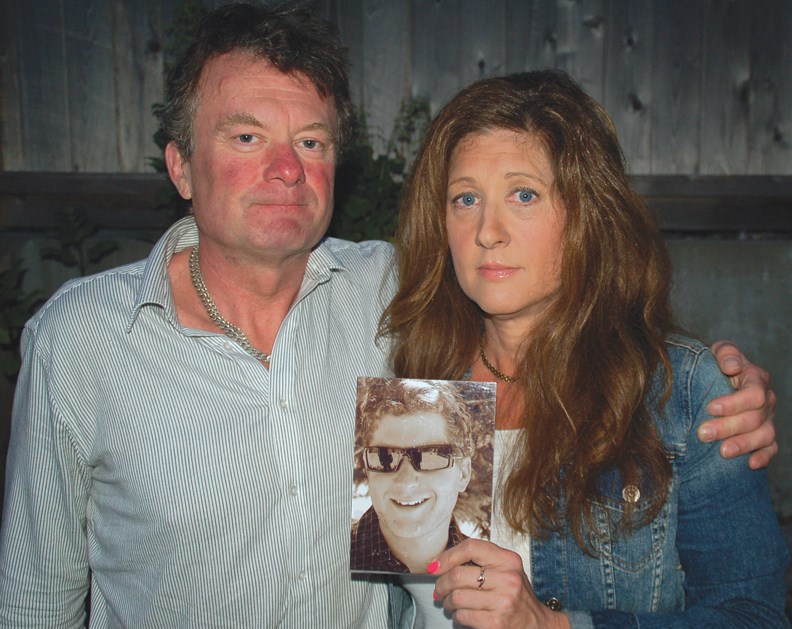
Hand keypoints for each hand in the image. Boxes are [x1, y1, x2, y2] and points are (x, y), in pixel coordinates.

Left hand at [429, 539, 569, 628]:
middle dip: (441, 584)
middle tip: (439, 590)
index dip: (447, 556)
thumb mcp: (506, 570)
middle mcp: (508, 579)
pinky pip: (462, 616)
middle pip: (458, 575)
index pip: (471, 547)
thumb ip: (480, 561)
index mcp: (508, 560)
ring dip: (447, 602)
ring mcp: (503, 602)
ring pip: (457, 597)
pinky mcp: (496, 623)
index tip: (435, 566)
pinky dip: (456, 617)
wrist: (537, 625)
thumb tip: (440, 563)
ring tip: (450, 604)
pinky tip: (461, 615)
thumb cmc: (516, 595)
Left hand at [700, 340, 777, 468]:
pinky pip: (771, 448)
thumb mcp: (718, 351)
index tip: (710, 408)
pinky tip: (749, 464)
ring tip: (722, 453)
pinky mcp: (765, 435)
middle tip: (703, 434)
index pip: (754, 393)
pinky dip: (763, 457)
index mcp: (756, 378)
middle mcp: (767, 400)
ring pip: (764, 435)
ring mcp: (768, 419)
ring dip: (744, 445)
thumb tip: (732, 366)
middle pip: (755, 418)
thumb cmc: (716, 363)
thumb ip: (726, 353)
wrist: (717, 377)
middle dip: (729, 427)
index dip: (734, 403)